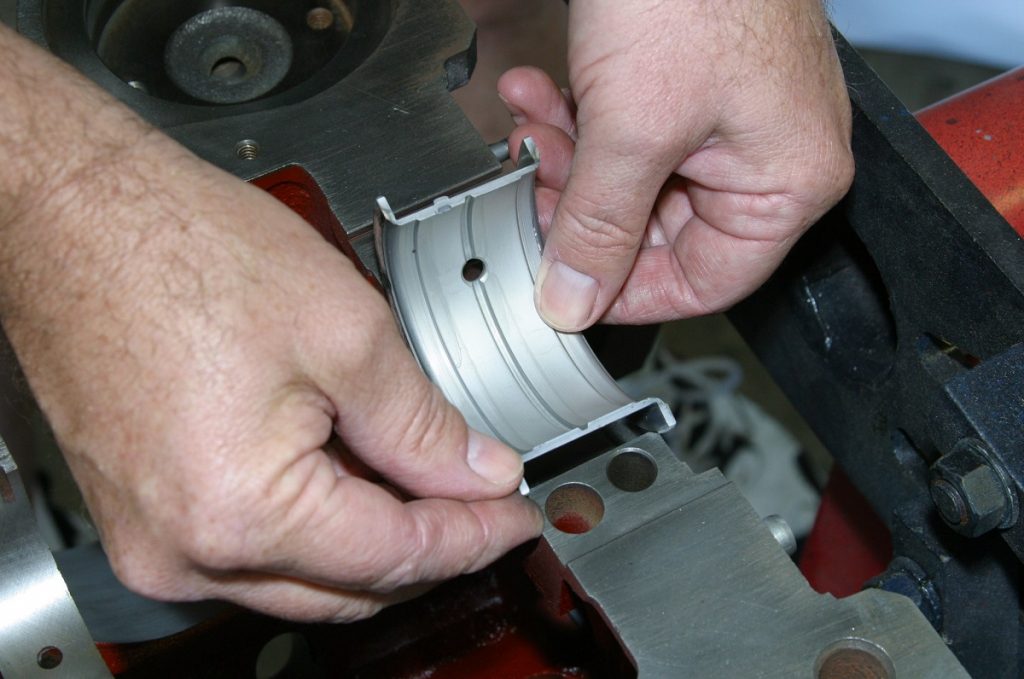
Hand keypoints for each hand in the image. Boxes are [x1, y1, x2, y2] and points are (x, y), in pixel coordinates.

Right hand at [0, 27, 539, 621]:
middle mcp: (183, 550)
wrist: (79, 213)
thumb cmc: (178, 247)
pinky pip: (251, 550)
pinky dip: (316, 527)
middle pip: (349, 586)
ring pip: (302, 578)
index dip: (473, 538)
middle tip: (484, 505)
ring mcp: (154, 539)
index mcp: (239, 511)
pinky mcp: (142, 514)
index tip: (516, 518)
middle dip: (429, 548)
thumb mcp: (345, 332)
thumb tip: (477, 473)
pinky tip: (353, 477)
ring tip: (427, 485)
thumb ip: (424, 425)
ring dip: (373, 542)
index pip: (396, 556)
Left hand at [498, 0, 853, 329]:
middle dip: (582, 208)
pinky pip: (630, 132)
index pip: (703, 283)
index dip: (623, 292)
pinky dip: (581, 119)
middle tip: (535, 189)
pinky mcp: (690, 84)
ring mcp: (729, 117)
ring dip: (572, 159)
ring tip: (532, 127)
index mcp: (788, 182)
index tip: (562, 291)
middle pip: (660, 232)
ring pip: (634, 182)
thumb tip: (573, 301)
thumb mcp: (634, 126)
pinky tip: (542, 95)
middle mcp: (769, 155)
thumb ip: (598, 225)